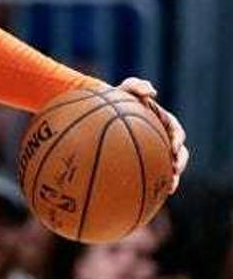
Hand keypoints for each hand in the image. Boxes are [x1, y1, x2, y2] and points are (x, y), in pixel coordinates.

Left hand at [117, 78, 188, 192]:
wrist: (100, 112)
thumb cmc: (115, 98)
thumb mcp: (124, 89)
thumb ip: (136, 85)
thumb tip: (151, 91)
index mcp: (161, 123)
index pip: (176, 133)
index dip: (178, 141)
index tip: (174, 147)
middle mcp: (160, 138)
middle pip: (177, 153)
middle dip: (179, 162)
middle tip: (175, 169)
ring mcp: (151, 150)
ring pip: (166, 167)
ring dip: (171, 177)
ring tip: (169, 186)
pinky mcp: (140, 160)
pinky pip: (148, 174)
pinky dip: (150, 183)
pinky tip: (145, 192)